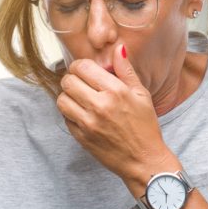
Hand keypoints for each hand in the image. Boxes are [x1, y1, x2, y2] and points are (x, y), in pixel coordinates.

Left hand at [56, 44, 174, 192]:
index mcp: (115, 91)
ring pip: (61, 100)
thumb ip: (126, 70)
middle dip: (73, 79)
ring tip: (81, 99)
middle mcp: (99, 106)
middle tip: (83, 84)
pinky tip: (84, 115)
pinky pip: (65, 118)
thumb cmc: (145, 127)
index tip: (87, 71)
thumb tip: (117, 47)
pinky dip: (71, 114)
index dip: (82, 66)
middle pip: (67, 81)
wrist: (144, 160)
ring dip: (69, 97)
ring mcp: (88, 123)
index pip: (83, 67)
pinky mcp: (81, 137)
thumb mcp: (142, 94)